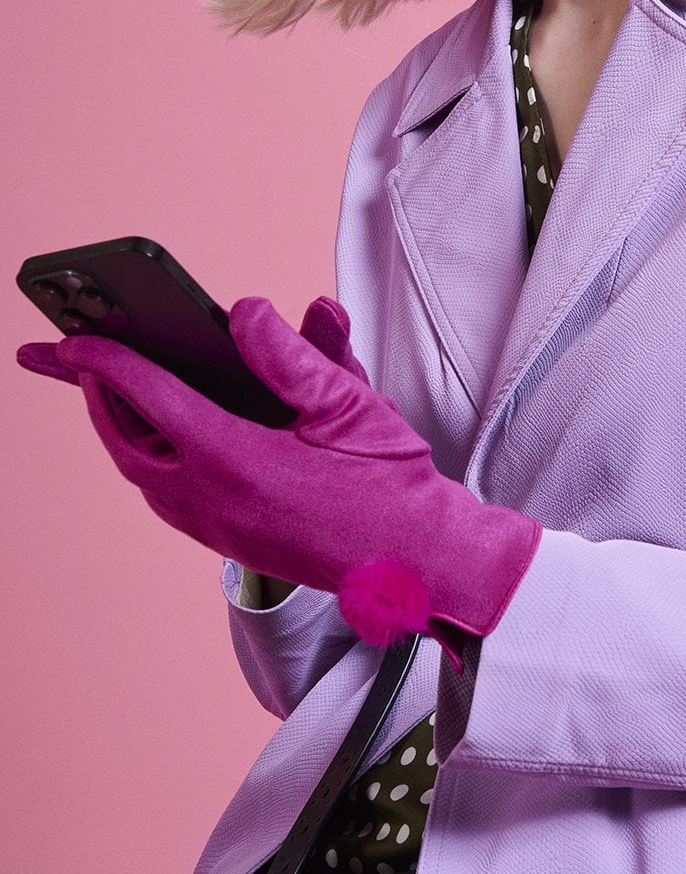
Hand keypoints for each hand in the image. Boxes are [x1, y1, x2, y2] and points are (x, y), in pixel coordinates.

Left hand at [17, 297, 540, 663]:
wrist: (422, 560)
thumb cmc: (390, 483)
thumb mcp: (347, 402)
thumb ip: (289, 354)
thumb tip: (244, 313)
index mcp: (237, 461)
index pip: (152, 399)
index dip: (108, 362)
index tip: (75, 340)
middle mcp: (217, 500)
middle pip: (130, 446)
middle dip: (102, 401)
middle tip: (86, 365)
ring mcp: (223, 528)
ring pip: (147, 478)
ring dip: (128, 433)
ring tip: (123, 395)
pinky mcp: (237, 542)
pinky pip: (173, 500)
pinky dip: (159, 463)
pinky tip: (177, 440)